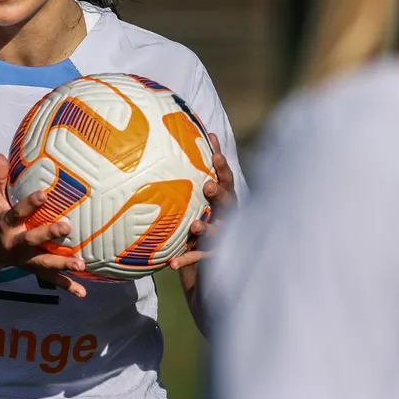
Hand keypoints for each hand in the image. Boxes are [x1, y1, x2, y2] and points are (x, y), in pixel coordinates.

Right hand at [0, 153, 87, 296]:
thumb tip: (0, 154)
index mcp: (5, 224)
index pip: (17, 212)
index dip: (30, 203)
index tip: (45, 193)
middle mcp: (15, 243)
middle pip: (32, 239)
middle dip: (49, 234)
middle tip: (67, 227)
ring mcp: (25, 259)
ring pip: (45, 262)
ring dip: (62, 264)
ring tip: (81, 264)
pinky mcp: (34, 269)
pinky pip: (51, 279)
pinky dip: (66, 286)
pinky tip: (82, 292)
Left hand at [170, 133, 236, 270]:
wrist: (207, 255)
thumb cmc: (203, 214)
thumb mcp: (202, 194)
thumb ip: (200, 170)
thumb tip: (196, 135)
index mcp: (224, 198)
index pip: (226, 179)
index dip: (222, 166)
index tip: (214, 153)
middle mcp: (227, 215)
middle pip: (227, 203)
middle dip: (218, 193)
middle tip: (207, 186)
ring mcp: (222, 236)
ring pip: (217, 231)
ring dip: (206, 228)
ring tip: (195, 226)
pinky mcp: (213, 256)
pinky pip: (200, 257)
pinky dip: (186, 259)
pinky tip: (171, 263)